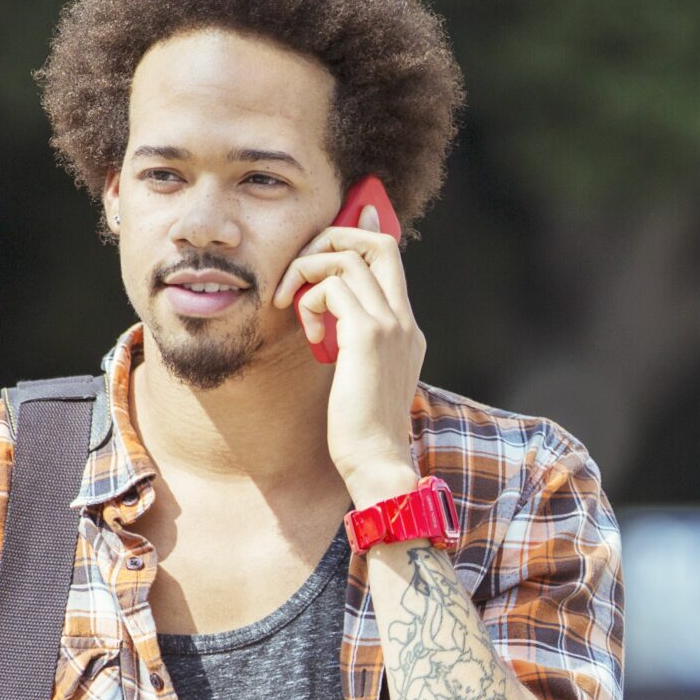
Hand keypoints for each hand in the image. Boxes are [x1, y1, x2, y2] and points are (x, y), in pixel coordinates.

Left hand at [271, 210, 422, 495]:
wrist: (377, 461)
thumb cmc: (361, 429)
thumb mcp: (361, 377)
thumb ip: (354, 343)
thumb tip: (326, 320)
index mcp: (406, 330)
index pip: (388, 259)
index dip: (353, 240)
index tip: (319, 256)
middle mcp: (404, 320)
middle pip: (378, 241)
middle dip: (332, 238)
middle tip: (302, 267)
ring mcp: (391, 325)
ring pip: (349, 256)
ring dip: (308, 270)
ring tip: (292, 305)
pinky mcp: (368, 335)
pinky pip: (331, 286)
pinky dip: (308, 299)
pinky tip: (307, 330)